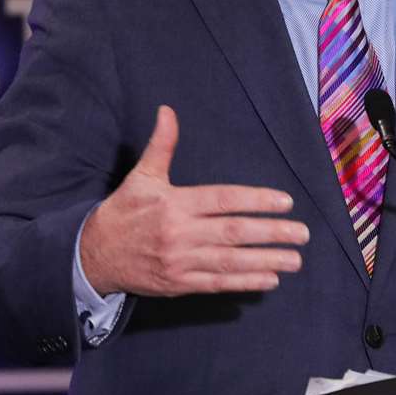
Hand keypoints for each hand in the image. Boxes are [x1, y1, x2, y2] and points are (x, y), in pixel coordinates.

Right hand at [80, 105, 308, 296]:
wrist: (94, 255)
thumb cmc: (124, 211)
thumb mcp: (141, 176)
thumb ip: (162, 145)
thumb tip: (167, 111)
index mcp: (175, 203)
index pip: (223, 200)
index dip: (256, 200)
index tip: (284, 202)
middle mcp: (180, 233)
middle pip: (234, 232)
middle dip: (271, 233)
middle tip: (302, 234)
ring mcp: (181, 261)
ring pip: (230, 261)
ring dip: (266, 261)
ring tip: (294, 260)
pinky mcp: (179, 283)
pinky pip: (217, 283)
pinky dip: (244, 282)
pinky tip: (269, 278)